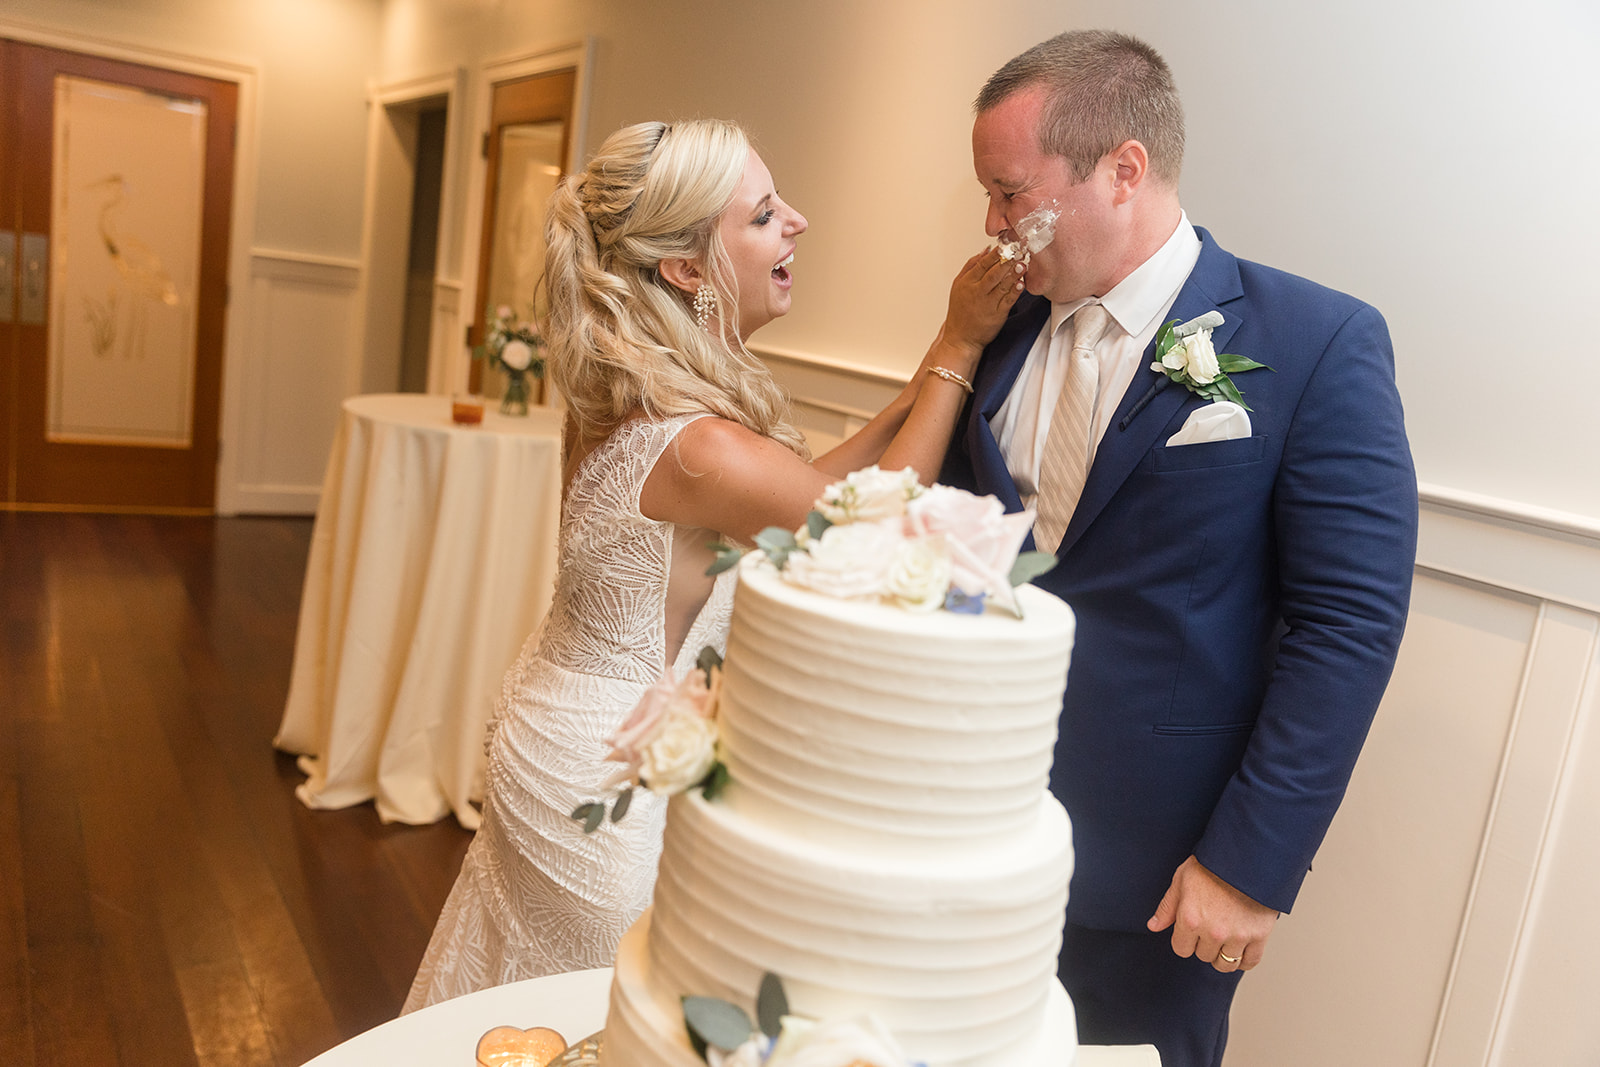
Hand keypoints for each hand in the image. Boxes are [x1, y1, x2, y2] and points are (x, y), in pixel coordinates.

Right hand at [941, 248, 1025, 360]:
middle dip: (1006, 261)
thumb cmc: (960, 312)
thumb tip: (985, 250)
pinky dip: (1015, 291)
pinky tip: (1021, 284)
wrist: (961, 338)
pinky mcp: (997, 315)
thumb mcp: (958, 285)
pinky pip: (1008, 300)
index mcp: (966, 283)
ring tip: (1022, 264)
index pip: (981, 264)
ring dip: (1013, 274)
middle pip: (993, 273)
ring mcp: (987, 304)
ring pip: (1002, 285)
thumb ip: (971, 266)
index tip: (1004, 246)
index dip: (994, 255)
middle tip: (1017, 251)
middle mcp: (976, 292)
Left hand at [1147, 855, 1278, 972]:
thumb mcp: (1181, 879)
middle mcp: (1213, 932)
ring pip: (1225, 964)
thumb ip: (1167, 907)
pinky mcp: (1259, 936)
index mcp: (1190, 919)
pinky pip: (1250, 962)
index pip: (1181, 949)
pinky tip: (1240, 950)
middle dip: (1204, 944)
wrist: (1246, 857)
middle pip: (1203, 956)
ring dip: (1222, 955)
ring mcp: (1237, 936)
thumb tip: (1154, 926)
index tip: (1191, 931)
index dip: (1185, 940)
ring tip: (1224, 940)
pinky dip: (1244, 960)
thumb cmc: (1212, 865)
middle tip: (1210, 927)